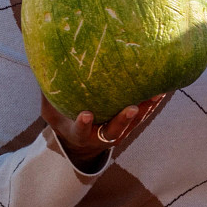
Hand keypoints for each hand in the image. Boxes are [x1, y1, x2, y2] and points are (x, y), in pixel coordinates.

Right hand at [40, 93, 166, 172]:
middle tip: (131, 107)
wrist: (81, 141)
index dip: (83, 124)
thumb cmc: (64, 120)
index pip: (81, 130)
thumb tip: (43, 65)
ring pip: (133, 123)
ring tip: (157, 93)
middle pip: (114, 130)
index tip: (86, 115)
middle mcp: (101, 136)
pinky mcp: (130, 126)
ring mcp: (118, 132)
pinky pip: (143, 116)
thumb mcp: (51, 111)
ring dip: (145, 109)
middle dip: (123, 120)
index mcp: (80, 134)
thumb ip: (48, 94)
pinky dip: (152, 104)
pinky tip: (163, 89)